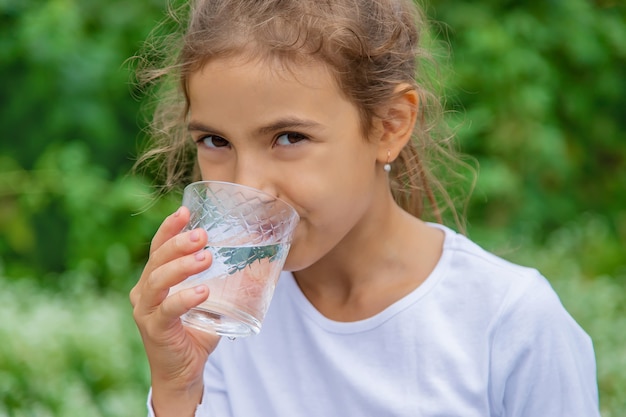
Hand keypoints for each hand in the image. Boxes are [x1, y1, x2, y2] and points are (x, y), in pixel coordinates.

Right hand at [130, 206, 219, 415]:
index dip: (169, 228)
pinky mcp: (154, 330)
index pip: (157, 248)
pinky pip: (167, 310)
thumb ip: (220, 279)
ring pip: (158, 281)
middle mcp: (144, 292)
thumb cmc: (196, 330)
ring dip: (182, 266)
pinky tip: (202, 291)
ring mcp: (145, 311)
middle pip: (156, 260)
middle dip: (178, 243)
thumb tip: (255, 255)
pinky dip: (184, 298)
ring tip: (206, 257)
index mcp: (154, 280)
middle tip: (202, 235)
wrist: (185, 370)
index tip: (185, 211)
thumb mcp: (209, 299)